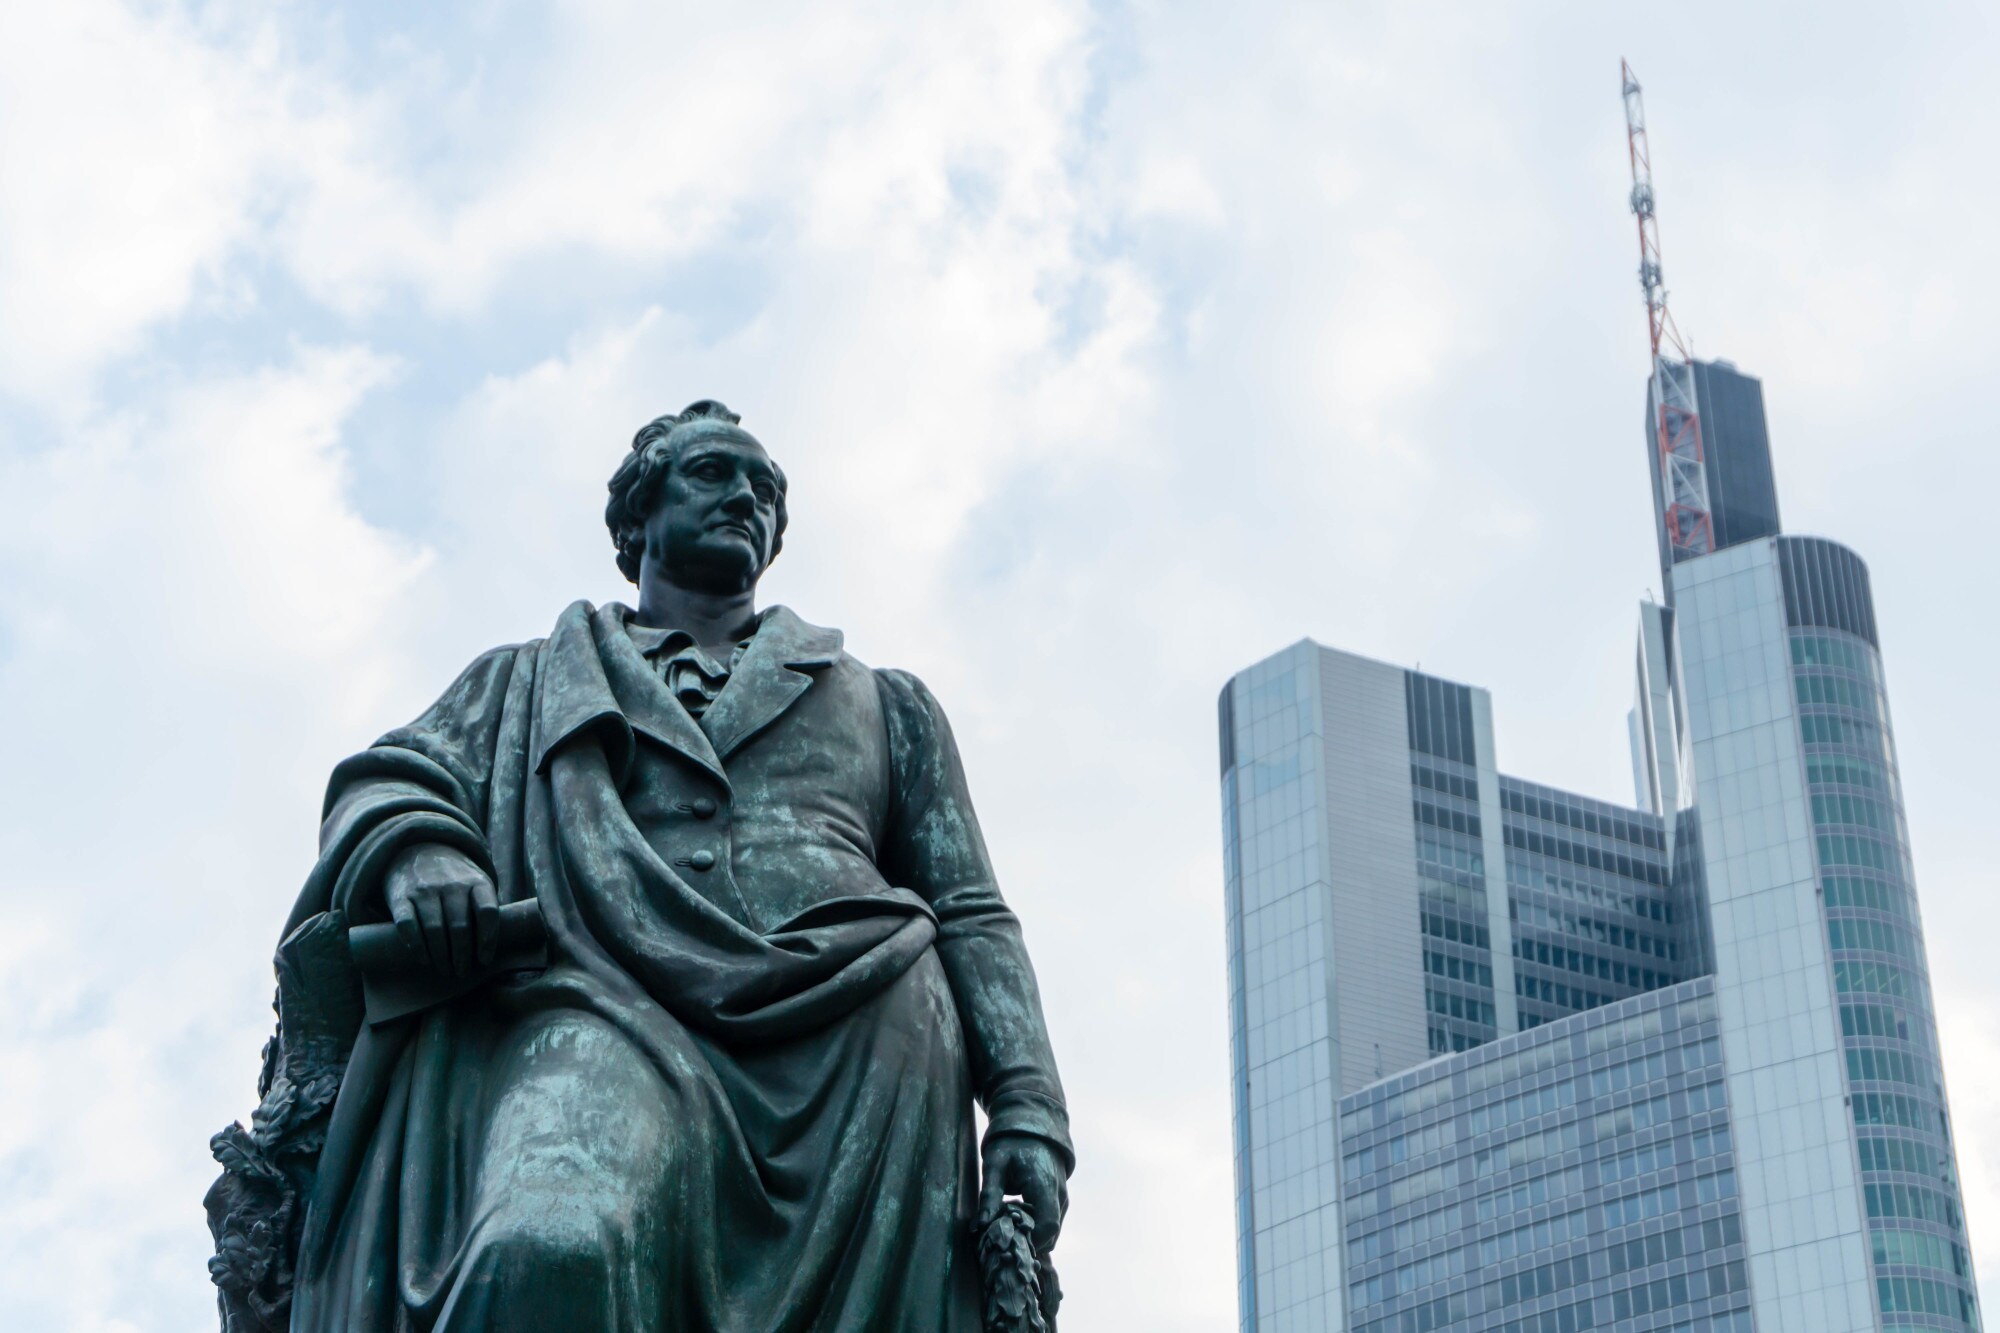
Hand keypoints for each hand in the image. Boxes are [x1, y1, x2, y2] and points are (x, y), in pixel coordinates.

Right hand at [383, 844, 497, 976]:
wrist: (418, 850)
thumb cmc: (455, 879)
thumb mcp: (476, 884)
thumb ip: (484, 910)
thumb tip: (490, 953)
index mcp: (476, 882)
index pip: (487, 912)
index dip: (488, 940)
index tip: (484, 960)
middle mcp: (451, 884)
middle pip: (460, 927)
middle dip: (462, 955)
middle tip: (461, 972)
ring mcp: (424, 889)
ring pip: (435, 929)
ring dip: (441, 956)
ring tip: (446, 970)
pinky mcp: (401, 896)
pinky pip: (408, 925)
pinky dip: (416, 946)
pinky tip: (424, 959)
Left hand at [978, 1134, 1067, 1256]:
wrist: (1033, 1127)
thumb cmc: (1011, 1143)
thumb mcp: (995, 1165)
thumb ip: (989, 1195)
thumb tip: (980, 1226)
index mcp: (1045, 1185)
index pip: (1047, 1226)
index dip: (1030, 1242)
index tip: (1005, 1245)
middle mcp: (1059, 1194)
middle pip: (1051, 1235)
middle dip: (1028, 1244)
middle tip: (1002, 1241)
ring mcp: (1063, 1198)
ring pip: (1052, 1232)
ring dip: (1031, 1236)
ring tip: (1006, 1228)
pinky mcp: (1060, 1200)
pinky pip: (1051, 1223)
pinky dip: (1035, 1228)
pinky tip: (1015, 1219)